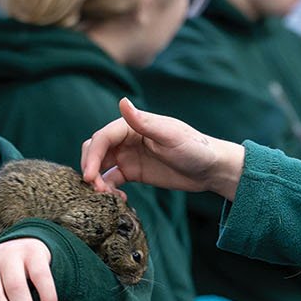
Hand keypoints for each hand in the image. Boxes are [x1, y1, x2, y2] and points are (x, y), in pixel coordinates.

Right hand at [81, 97, 246, 199]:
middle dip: (91, 168)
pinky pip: (111, 179)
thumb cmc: (194, 147)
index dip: (93, 156)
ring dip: (98, 180)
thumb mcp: (170, 136)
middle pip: (96, 150)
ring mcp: (128, 156)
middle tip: (95, 188)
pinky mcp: (133, 172)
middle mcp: (126, 139)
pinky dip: (108, 189)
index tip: (90, 176)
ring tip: (106, 196)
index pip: (103, 137)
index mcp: (133, 125)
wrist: (211, 168)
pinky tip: (118, 198)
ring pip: (100, 166)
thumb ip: (143, 122)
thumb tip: (122, 101)